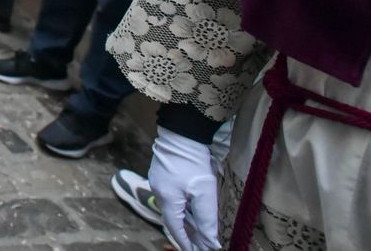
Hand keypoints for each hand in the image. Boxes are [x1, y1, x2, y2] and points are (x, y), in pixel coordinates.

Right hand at [149, 127, 221, 250]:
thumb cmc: (193, 163)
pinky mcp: (163, 173)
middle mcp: (159, 193)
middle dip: (188, 233)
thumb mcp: (204, 193)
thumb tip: (211, 243)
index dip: (186, 242)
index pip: (175, 228)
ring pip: (174, 207)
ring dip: (187, 220)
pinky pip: (173, 196)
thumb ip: (206, 219)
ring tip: (200, 231)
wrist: (183, 132)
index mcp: (167, 200)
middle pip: (174, 219)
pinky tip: (193, 209)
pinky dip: (184, 207)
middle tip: (201, 244)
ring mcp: (160, 182)